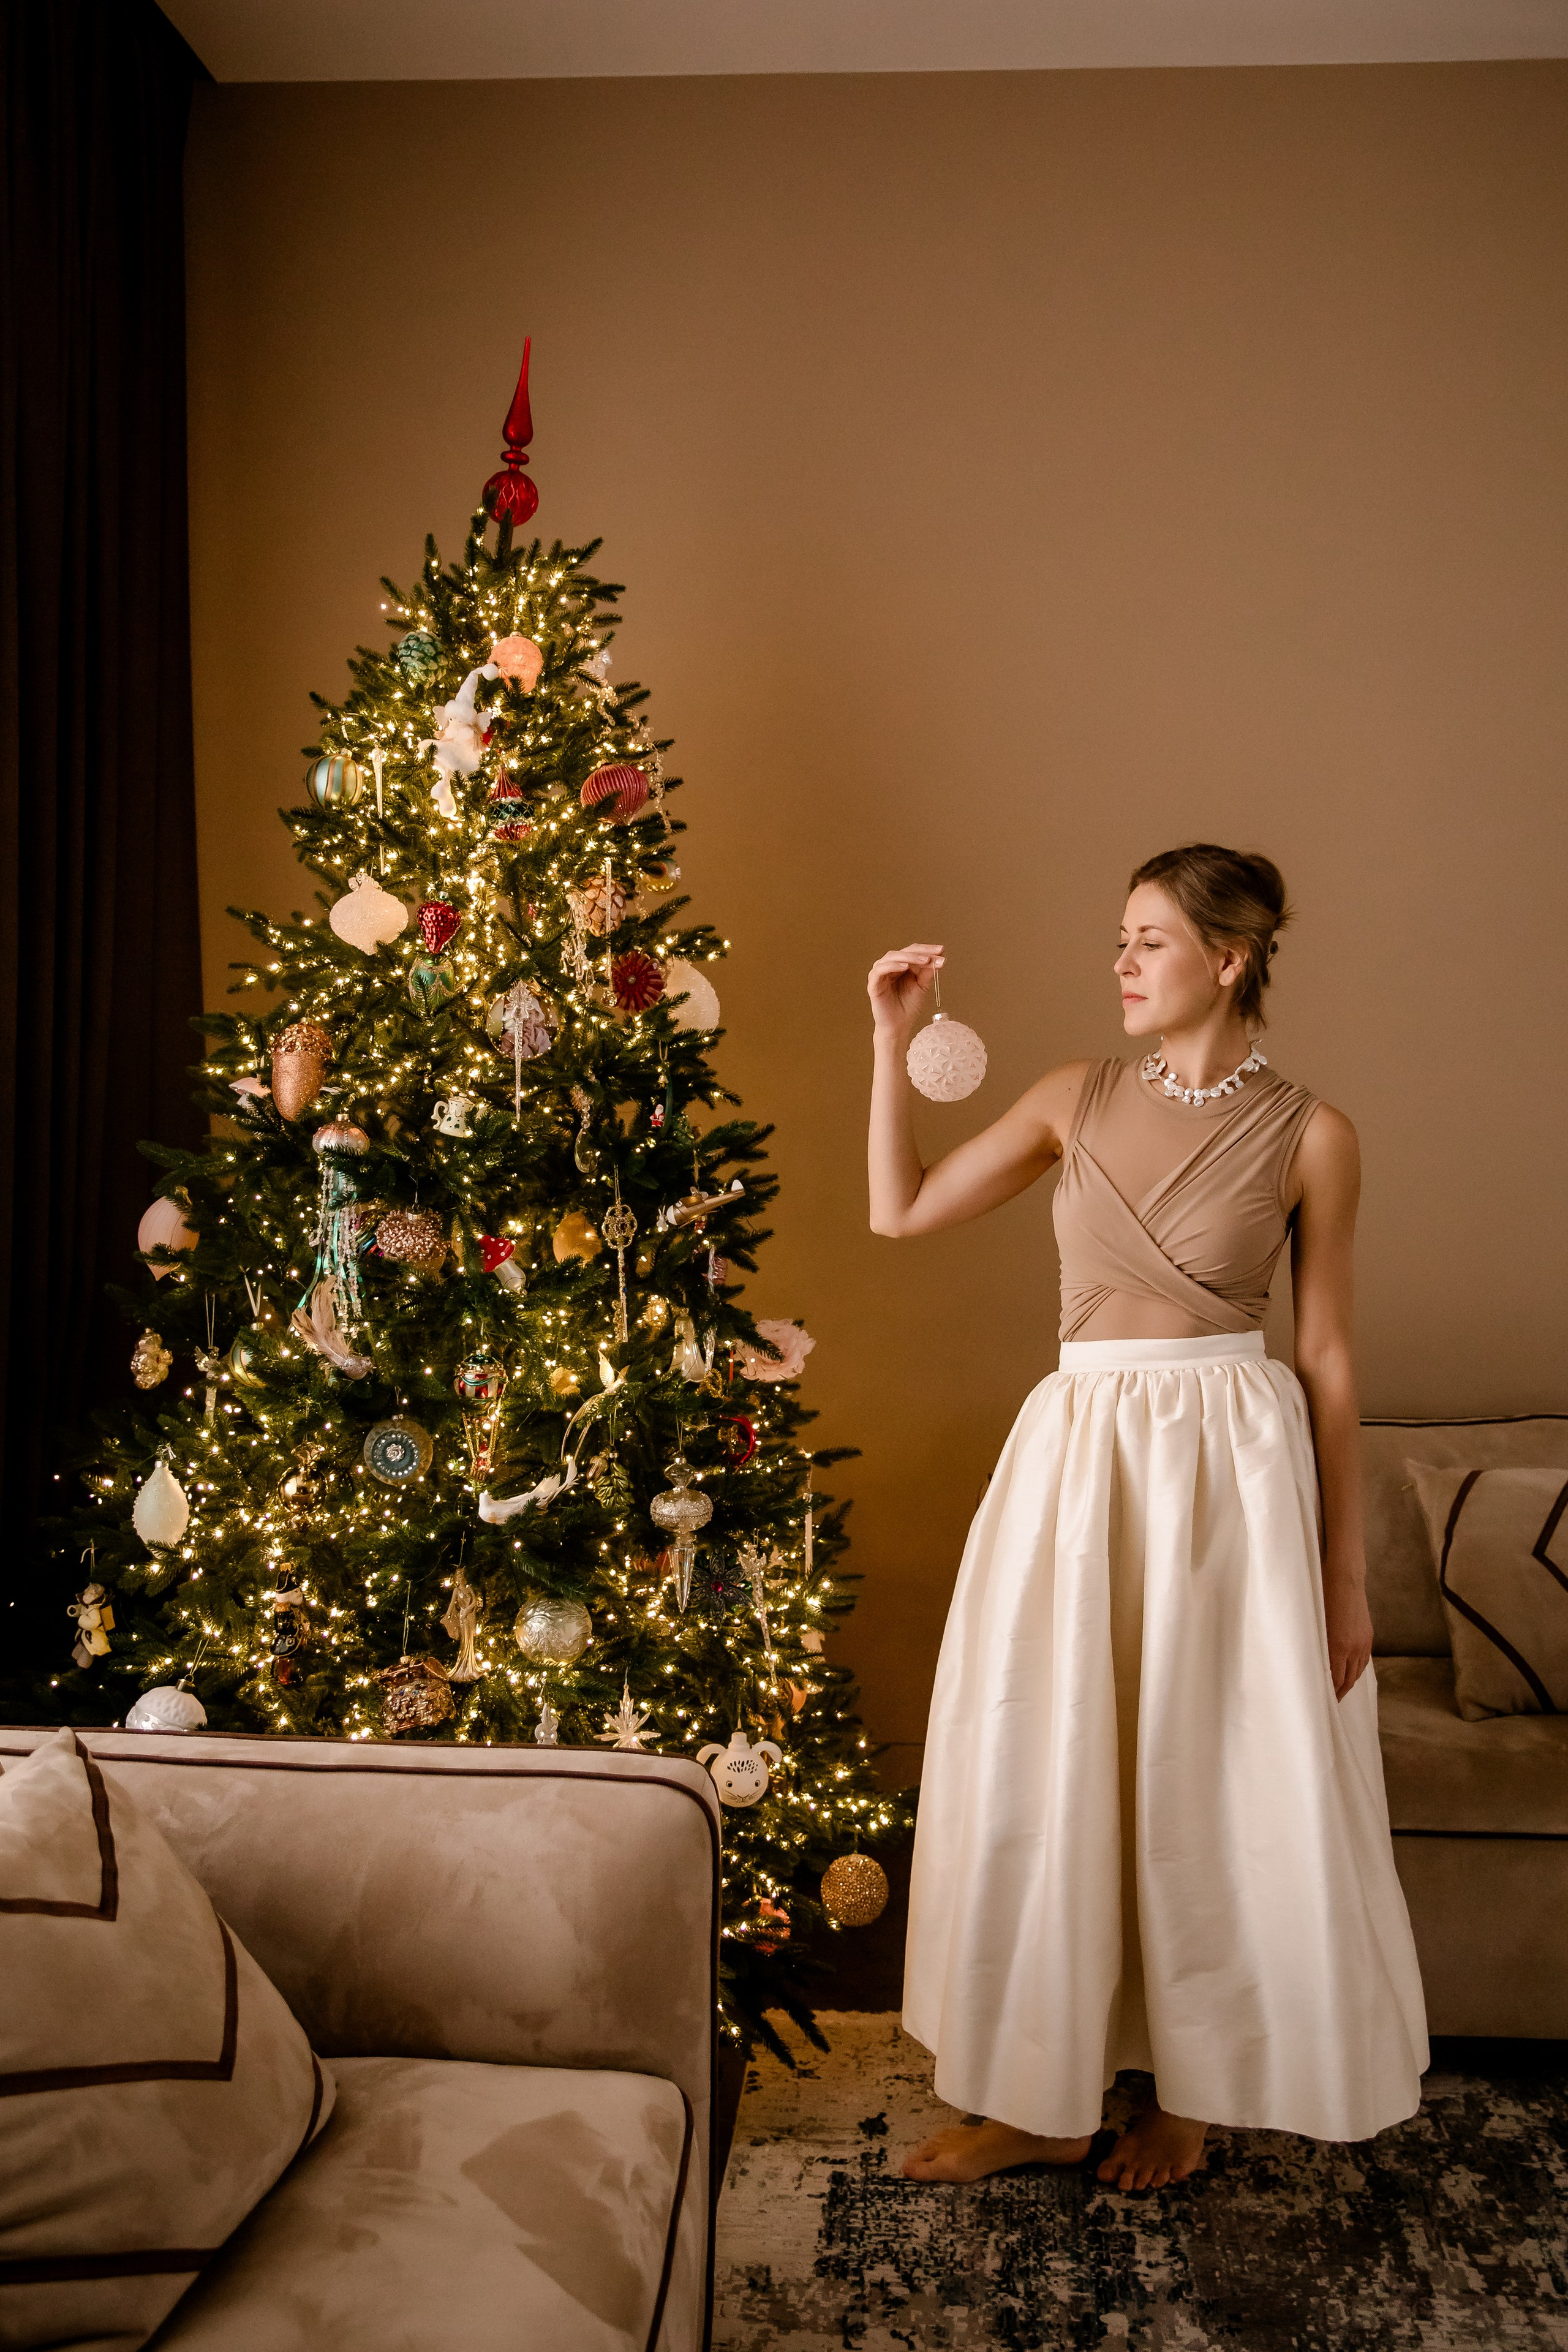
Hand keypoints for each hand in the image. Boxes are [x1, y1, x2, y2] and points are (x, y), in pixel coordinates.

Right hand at [868, 944, 943, 1040]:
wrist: (899, 1026)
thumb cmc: (908, 1007)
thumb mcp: (922, 986)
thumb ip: (927, 972)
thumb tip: (938, 958)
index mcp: (901, 965)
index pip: (913, 951)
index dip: (927, 949)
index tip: (942, 950)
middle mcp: (889, 966)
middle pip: (903, 951)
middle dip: (921, 952)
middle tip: (935, 955)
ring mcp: (880, 974)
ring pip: (892, 957)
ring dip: (909, 957)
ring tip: (924, 960)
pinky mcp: (873, 983)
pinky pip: (880, 970)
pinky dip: (893, 965)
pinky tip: (905, 966)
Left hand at [1322, 1572, 1372, 1699]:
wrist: (1345, 1580)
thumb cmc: (1323, 1599)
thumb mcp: (1317, 1625)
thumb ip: (1319, 1647)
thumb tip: (1317, 1666)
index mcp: (1338, 1647)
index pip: (1335, 1679)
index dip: (1330, 1693)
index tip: (1323, 1701)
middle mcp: (1353, 1648)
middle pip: (1348, 1680)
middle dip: (1340, 1693)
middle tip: (1331, 1702)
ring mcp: (1363, 1642)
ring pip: (1358, 1672)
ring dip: (1349, 1683)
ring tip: (1341, 1692)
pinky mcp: (1368, 1636)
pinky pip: (1364, 1661)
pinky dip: (1357, 1670)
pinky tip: (1352, 1674)